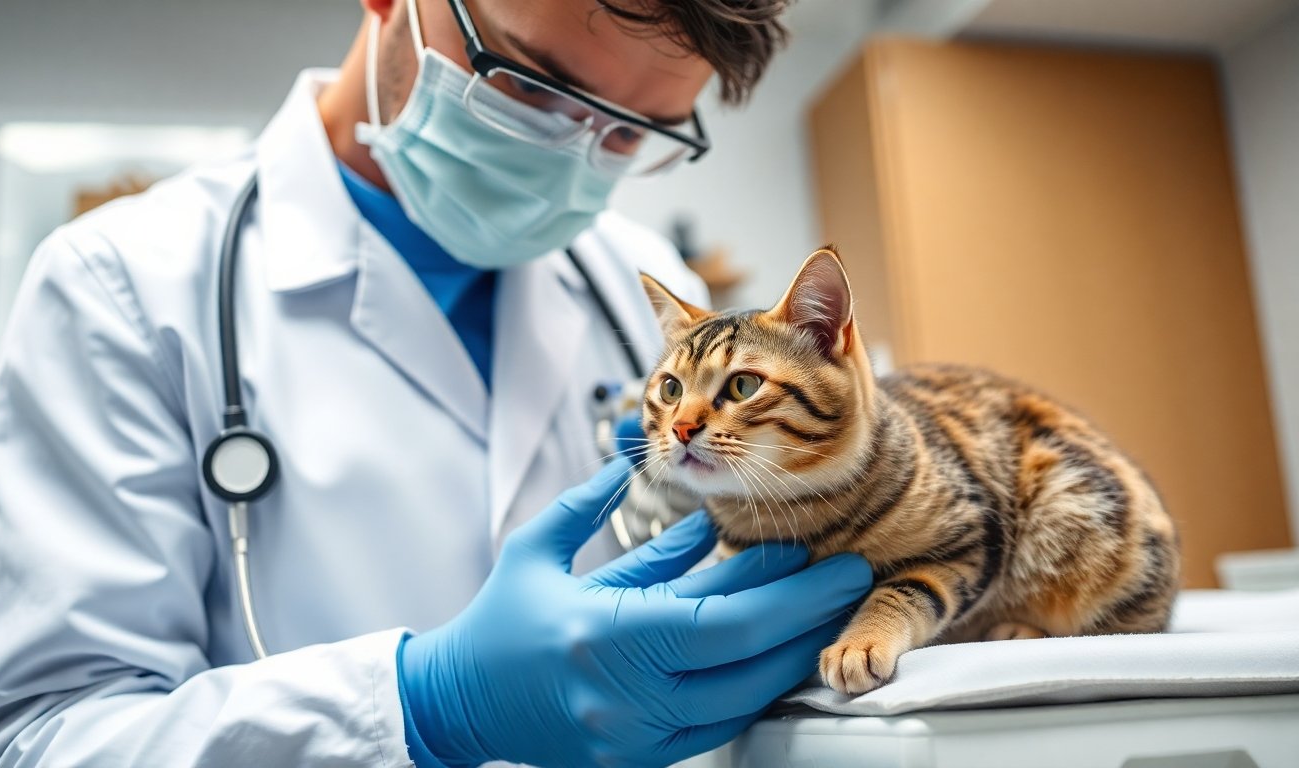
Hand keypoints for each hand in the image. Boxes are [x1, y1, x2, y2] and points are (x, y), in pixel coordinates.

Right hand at [400, 458, 871, 767]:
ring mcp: (633, 738)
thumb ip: (590, 505)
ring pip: (742, 704)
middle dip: (810, 622)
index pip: (726, 621)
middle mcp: (625, 696)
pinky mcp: (636, 760)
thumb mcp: (537, 549)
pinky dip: (752, 693)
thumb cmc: (497, 620)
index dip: (791, 594)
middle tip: (852, 582)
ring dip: (791, 659)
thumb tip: (632, 466)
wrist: (458, 702)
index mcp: (603, 635)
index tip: (831, 560)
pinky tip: (779, 660)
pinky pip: (715, 729)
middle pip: (750, 665)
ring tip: (827, 618)